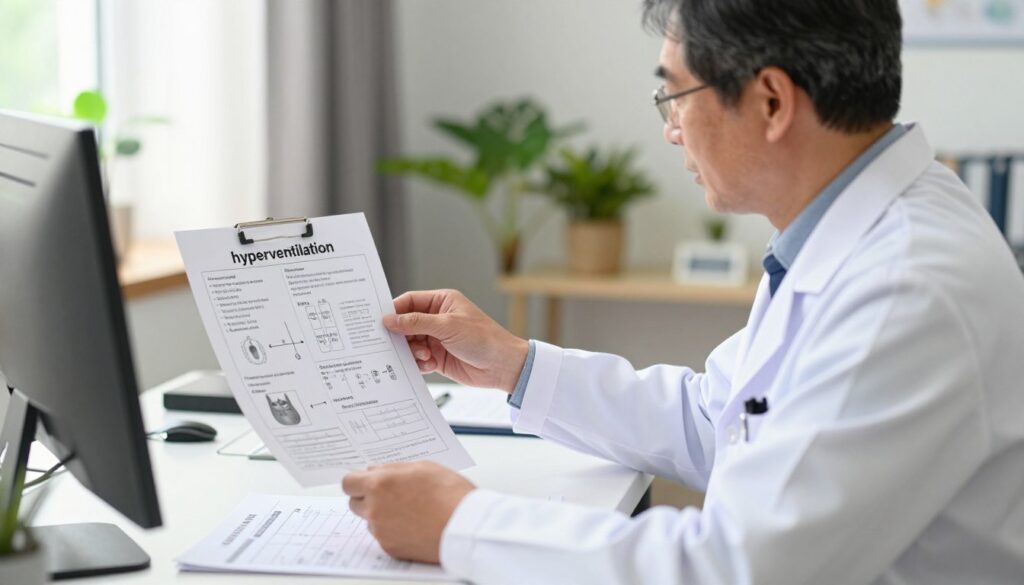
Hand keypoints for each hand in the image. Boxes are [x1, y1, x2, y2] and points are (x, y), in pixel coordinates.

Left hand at [341, 461, 475, 563]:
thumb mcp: (423, 467)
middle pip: (354, 503)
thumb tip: (376, 471)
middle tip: (389, 494)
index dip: (357, 481)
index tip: (364, 481)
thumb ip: (393, 468)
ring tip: (408, 510)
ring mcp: (381, 531)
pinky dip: (393, 530)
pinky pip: (383, 536)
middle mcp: (375, 509)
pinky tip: (413, 524)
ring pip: (370, 520)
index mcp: (380, 484)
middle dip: (367, 497)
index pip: (348, 483)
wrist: (465, 526)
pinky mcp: (390, 548)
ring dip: (381, 514)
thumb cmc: (450, 494)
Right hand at [384, 289, 528, 393]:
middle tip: (393, 344)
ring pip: (410, 343)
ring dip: (412, 351)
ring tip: (424, 355)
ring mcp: (437, 339)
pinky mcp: (438, 357)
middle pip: (406, 324)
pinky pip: (418, 359)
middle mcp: (437, 319)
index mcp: (442, 302)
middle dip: (401, 335)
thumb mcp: (447, 326)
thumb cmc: (483, 339)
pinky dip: (419, 363)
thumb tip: (390, 319)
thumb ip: (416, 322)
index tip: (380, 322)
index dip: (394, 311)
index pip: (410, 302)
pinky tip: (430, 364)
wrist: (503, 366)